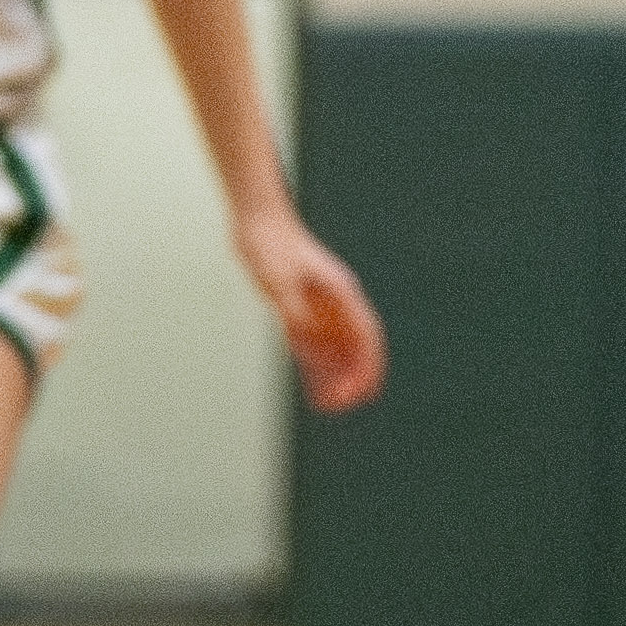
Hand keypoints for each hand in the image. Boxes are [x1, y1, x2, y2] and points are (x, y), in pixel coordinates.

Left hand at [243, 209, 387, 411]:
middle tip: (340, 405)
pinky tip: (311, 382)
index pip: (365, 335)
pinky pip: (313, 342)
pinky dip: (315, 364)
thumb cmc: (271, 244)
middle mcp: (336, 301)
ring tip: (328, 403)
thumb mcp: (279, 281)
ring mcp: (320, 304)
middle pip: (354, 346)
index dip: (368, 365)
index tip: (364, 391)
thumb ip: (293, 310)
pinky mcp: (301, 306)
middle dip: (353, 377)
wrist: (257, 219)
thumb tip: (303, 339)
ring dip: (335, 375)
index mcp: (341, 292)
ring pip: (336, 348)